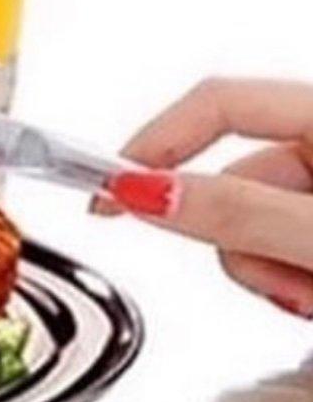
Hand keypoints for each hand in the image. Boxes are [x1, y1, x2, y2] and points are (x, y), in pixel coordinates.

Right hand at [99, 77, 312, 316]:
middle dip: (239, 241)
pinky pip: (277, 247)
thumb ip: (238, 213)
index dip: (155, 144)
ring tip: (311, 297)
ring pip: (250, 225)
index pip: (217, 103)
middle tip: (284, 282)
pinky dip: (288, 280)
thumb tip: (148, 191)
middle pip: (233, 182)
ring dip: (265, 271)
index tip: (108, 195)